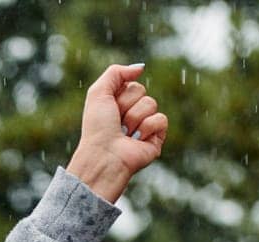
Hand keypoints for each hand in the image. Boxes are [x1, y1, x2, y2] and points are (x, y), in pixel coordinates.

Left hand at [65, 63, 168, 202]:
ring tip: (124, 134)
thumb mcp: (98, 92)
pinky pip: (161, 119)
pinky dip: (147, 128)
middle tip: (116, 122)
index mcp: (118, 103)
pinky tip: (137, 140)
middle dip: (126, 105)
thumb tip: (140, 68)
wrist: (104, 155)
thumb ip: (116, 73)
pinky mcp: (156, 138)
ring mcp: (145, 126)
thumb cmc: (97, 128)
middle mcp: (132, 113)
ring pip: (151, 103)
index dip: (119, 94)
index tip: (109, 110)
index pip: (130, 83)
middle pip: (141, 91)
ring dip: (134, 118)